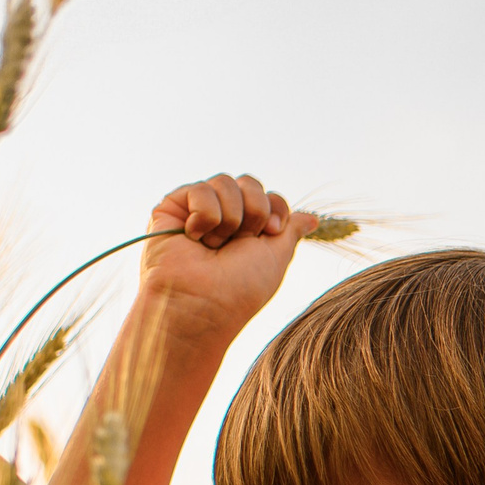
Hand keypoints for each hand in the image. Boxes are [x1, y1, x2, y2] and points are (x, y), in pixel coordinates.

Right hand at [135, 172, 316, 347]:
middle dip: (254, 211)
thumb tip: (312, 218)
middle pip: (249, 182)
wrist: (202, 303)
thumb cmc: (239, 288)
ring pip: (225, 182)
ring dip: (229, 218)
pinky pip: (200, 189)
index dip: (276, 208)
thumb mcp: (276, 257)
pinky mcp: (172, 207)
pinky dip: (205, 216)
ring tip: (214, 246)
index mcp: (249, 229)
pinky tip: (194, 238)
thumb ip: (290, 231)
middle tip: (242, 241)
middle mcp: (223, 217)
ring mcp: (197, 210)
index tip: (271, 232)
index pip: (269, 196)